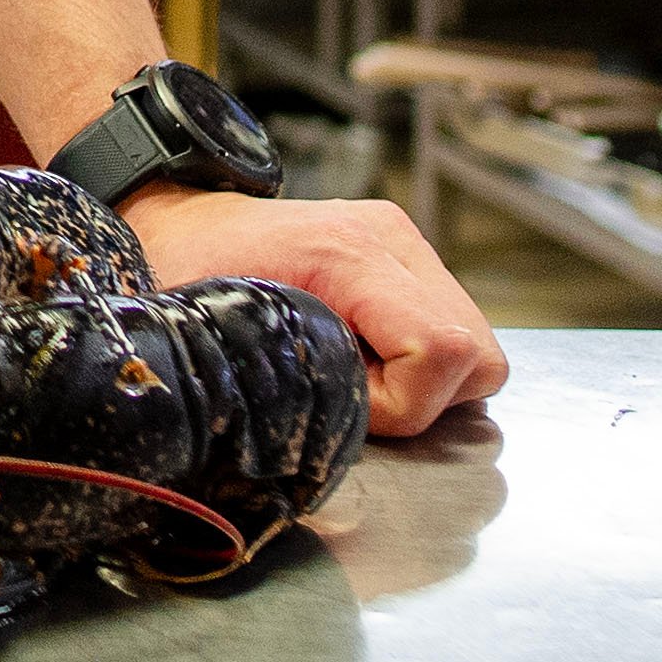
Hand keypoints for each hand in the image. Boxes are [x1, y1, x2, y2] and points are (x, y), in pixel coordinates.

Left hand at [126, 186, 505, 439]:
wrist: (183, 221)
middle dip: (424, 400)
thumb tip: (324, 440)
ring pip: (478, 353)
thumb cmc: (190, 273)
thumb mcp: (219, 335)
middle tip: (354, 393)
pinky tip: (366, 356)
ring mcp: (407, 246)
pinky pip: (455, 334)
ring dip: (427, 385)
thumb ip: (278, 389)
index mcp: (348, 253)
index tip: (341, 399)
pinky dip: (422, 364)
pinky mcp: (409, 260)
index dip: (400, 404)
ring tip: (357, 373)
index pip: (441, 350)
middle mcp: (392, 240)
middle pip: (478, 357)